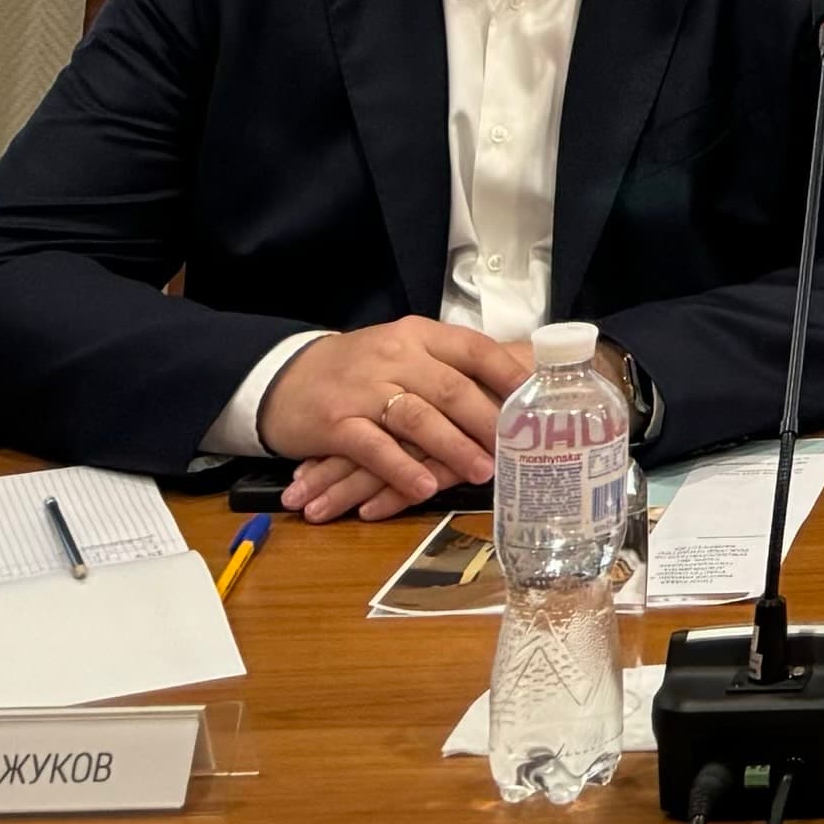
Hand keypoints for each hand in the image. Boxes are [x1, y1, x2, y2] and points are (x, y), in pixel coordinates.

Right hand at [263, 317, 533, 520]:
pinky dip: (402, 469)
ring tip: (483, 473)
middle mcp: (394, 357)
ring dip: (454, 448)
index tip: (540, 399)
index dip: (510, 375)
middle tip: (518, 449)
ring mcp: (363, 390)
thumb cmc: (360, 369)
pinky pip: (374, 448)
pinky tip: (426, 488)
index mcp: (419, 336)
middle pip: (452, 388)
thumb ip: (448, 367)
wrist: (283, 377)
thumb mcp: (404, 352)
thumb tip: (513, 388)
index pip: (475, 349)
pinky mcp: (335, 424)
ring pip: (418, 418)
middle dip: (489, 421)